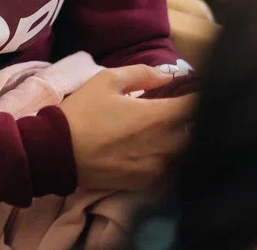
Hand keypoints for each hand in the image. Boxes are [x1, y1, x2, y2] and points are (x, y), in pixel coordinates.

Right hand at [60, 65, 195, 190]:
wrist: (58, 151)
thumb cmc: (83, 112)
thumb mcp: (107, 80)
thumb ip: (142, 73)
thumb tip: (167, 76)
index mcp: (157, 116)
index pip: (196, 105)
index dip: (198, 95)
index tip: (193, 90)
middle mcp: (164, 144)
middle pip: (197, 131)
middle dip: (193, 118)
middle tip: (180, 109)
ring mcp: (158, 167)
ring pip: (185, 152)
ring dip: (182, 139)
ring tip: (168, 129)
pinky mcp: (147, 183)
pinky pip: (170, 170)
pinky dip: (169, 158)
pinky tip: (155, 149)